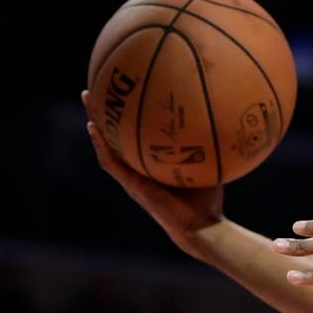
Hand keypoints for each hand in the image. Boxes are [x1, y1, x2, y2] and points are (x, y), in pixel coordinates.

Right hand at [83, 90, 222, 253]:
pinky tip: (94, 128)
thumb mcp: (209, 161)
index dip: (127, 115)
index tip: (124, 91)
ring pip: (107, 146)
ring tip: (88, 99)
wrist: (201, 225)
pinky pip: (112, 163)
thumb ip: (210, 140)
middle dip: (107, 111)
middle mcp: (138, 169)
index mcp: (152, 163)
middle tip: (97, 87)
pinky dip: (102, 145)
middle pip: (117, 136)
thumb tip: (225, 110)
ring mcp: (132, 177)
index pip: (135, 135)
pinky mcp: (132, 186)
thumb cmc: (207, 197)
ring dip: (96, 123)